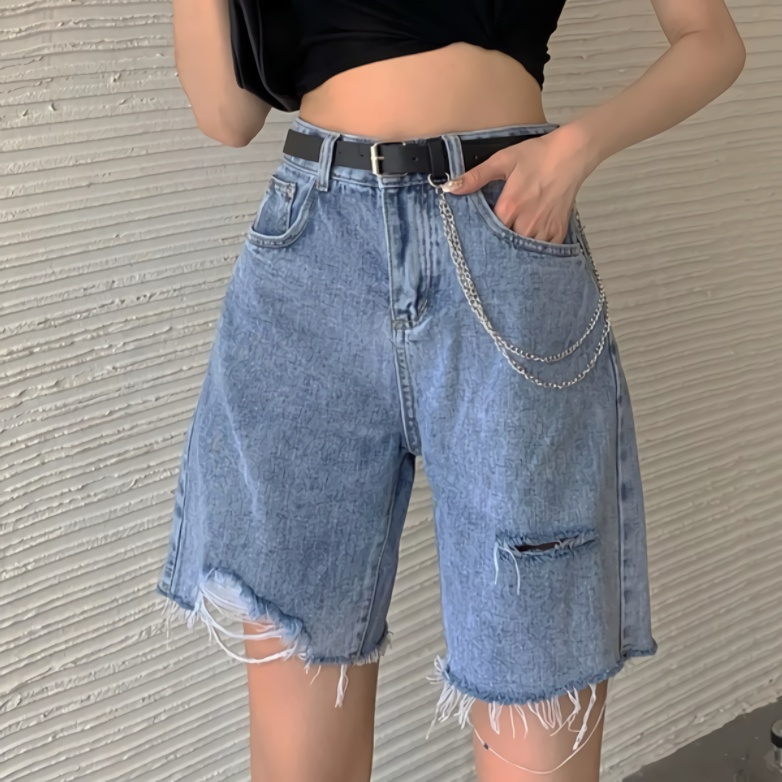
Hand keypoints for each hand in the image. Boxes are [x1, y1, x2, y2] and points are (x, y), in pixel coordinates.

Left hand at [442, 125, 594, 243]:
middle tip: (495, 236)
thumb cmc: (537, 155)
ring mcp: (544, 228)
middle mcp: (526, 222)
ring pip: (525, 250)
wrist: (572, 153)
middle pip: (506, 244)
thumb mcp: (503, 160)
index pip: (488, 232)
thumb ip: (476, 176)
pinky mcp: (559, 231)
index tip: (479, 232)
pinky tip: (530, 240)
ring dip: (517, 248)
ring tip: (512, 237)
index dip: (482, 233)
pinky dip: (536, 249)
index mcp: (510, 207)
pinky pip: (544, 250)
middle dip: (499, 242)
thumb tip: (451, 187)